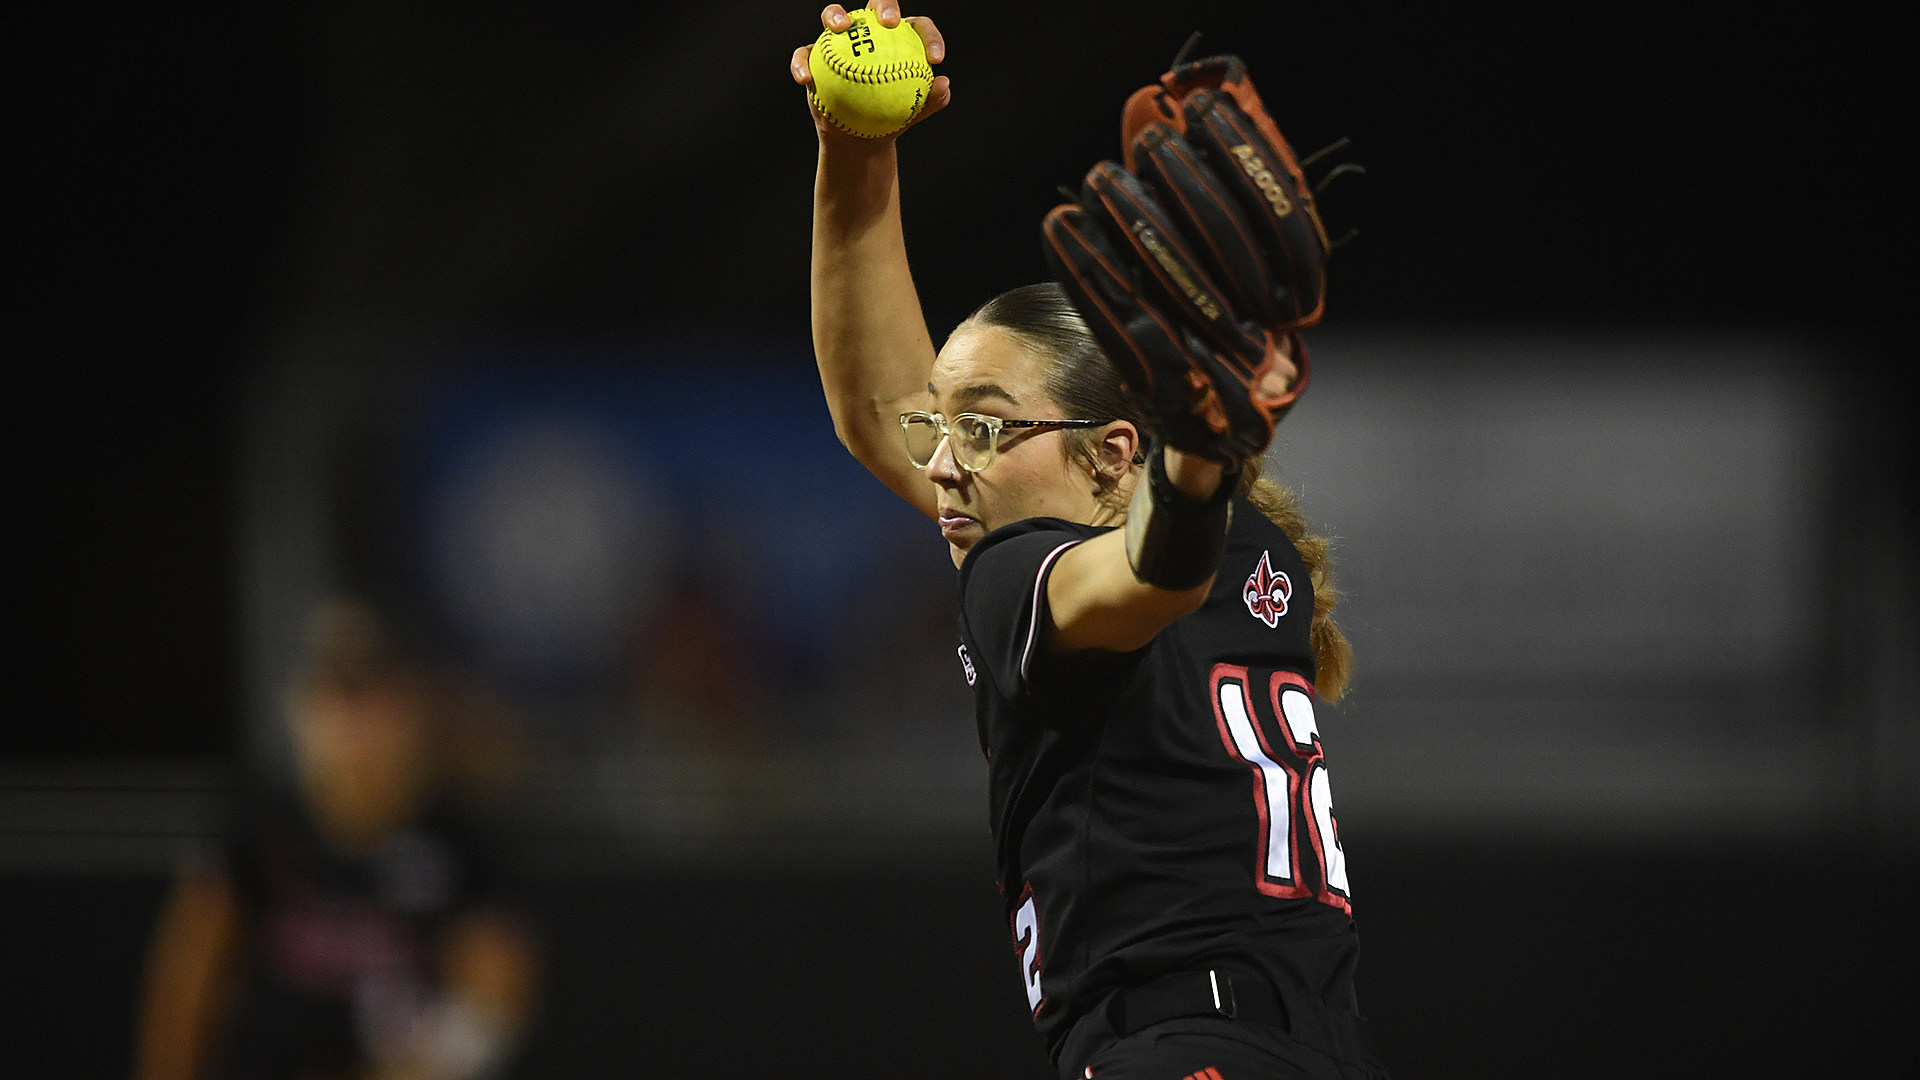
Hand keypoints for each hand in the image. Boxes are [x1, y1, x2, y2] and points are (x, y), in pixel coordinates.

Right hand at [790, 3, 951, 143]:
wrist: (861, 136)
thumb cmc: (892, 118)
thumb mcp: (916, 113)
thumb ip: (933, 99)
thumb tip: (944, 84)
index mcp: (900, 38)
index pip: (917, 27)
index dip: (929, 36)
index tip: (935, 58)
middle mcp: (869, 31)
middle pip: (875, 5)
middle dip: (884, 4)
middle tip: (890, 22)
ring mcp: (840, 41)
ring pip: (833, 15)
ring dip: (835, 15)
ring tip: (841, 28)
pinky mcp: (815, 56)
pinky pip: (805, 55)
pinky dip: (802, 64)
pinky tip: (805, 79)